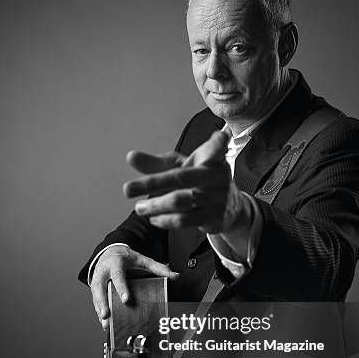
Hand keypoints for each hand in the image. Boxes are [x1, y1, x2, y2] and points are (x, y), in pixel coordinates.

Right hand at [90, 245, 178, 330]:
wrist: (109, 252)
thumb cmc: (126, 258)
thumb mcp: (142, 260)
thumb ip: (158, 268)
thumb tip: (175, 276)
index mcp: (116, 263)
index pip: (118, 275)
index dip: (121, 288)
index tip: (126, 300)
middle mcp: (103, 272)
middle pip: (100, 287)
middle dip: (102, 302)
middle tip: (106, 315)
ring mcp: (97, 280)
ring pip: (96, 295)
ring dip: (99, 310)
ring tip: (105, 323)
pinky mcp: (95, 288)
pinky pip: (95, 300)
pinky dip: (98, 311)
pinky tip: (104, 322)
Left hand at [123, 129, 249, 233]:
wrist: (231, 209)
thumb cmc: (201, 182)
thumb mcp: (183, 168)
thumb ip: (157, 163)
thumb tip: (131, 157)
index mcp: (211, 159)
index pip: (215, 148)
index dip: (218, 142)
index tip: (220, 137)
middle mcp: (216, 177)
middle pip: (181, 177)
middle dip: (152, 183)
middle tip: (128, 189)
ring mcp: (216, 198)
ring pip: (180, 201)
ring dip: (155, 205)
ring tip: (140, 207)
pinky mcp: (213, 218)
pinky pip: (184, 220)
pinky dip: (164, 219)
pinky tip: (154, 217)